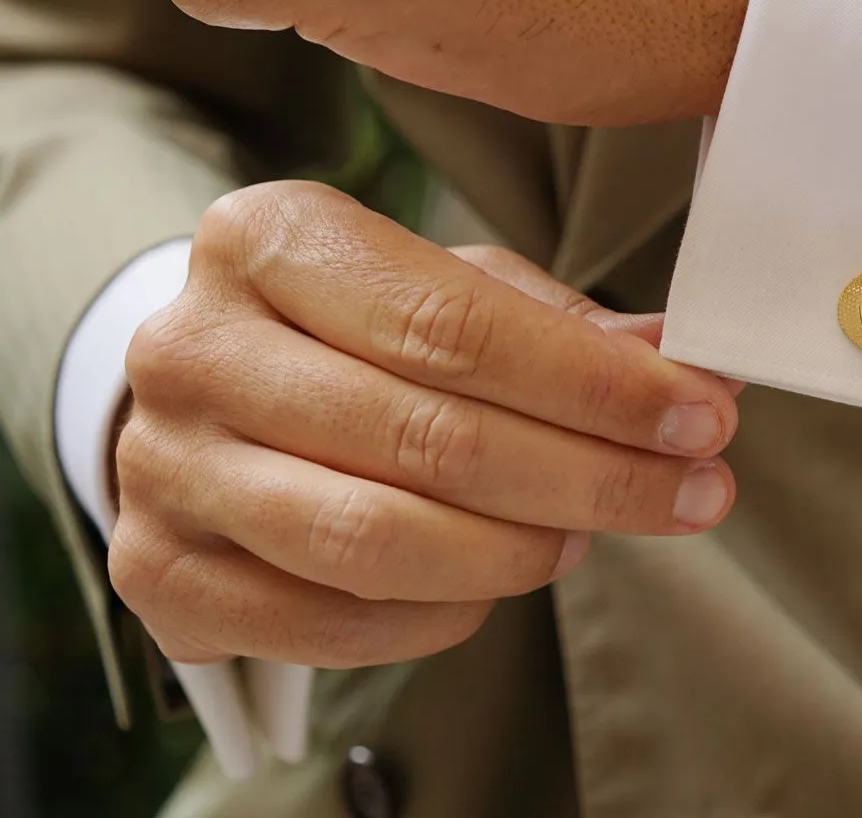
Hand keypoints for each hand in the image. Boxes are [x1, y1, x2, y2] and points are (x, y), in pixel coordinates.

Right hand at [108, 181, 738, 668]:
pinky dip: (442, 614)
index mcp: (268, 239)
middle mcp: (194, 347)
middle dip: (592, 474)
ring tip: (589, 534)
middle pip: (428, 436)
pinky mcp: (159, 572)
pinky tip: (498, 582)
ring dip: (519, 549)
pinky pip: (332, 621)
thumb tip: (687, 362)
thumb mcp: (449, 288)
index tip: (702, 416)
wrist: (210, 395)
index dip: (596, 384)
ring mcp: (164, 466)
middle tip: (694, 490)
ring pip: (376, 538)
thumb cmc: (349, 330)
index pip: (455, 325)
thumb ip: (564, 325)